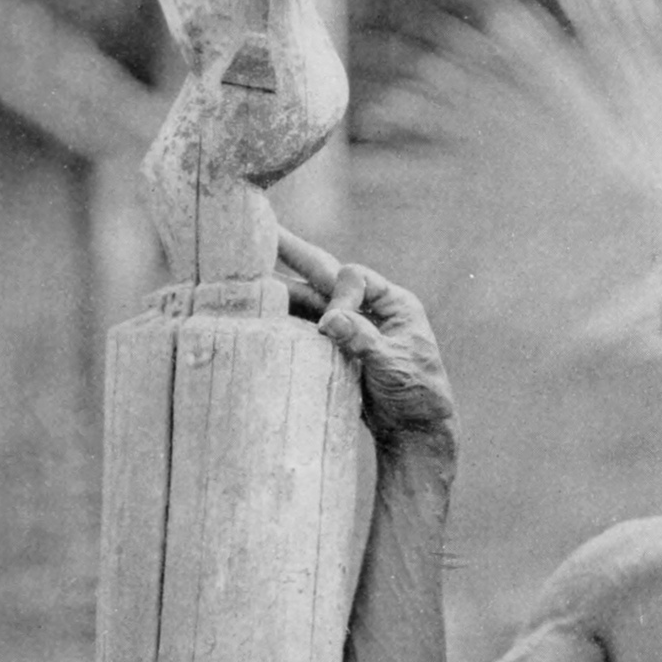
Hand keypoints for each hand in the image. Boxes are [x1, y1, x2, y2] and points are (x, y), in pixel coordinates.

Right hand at [277, 229, 457, 460]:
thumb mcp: (394, 367)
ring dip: (281, 291)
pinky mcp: (336, 349)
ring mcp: (351, 328)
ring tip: (244, 275)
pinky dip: (284, 322)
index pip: (354, 278)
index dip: (338, 296)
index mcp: (394, 303)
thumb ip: (363, 341)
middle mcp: (370, 308)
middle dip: (293, 254)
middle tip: (264, 230)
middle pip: (326, 276)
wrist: (414, 432)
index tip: (331, 327)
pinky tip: (257, 315)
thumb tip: (331, 319)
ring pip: (310, 302)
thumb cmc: (417, 396)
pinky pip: (306, 328)